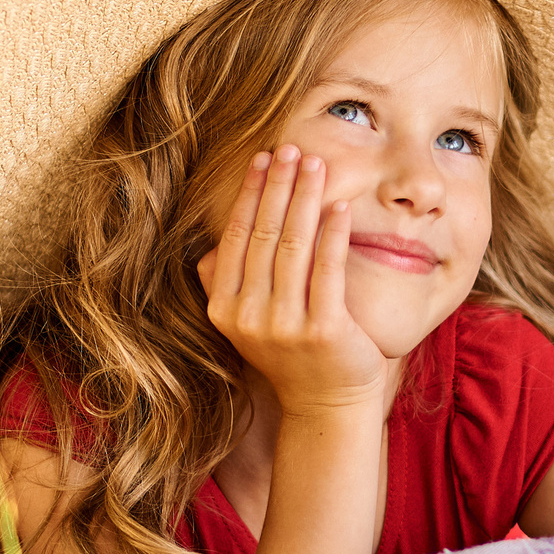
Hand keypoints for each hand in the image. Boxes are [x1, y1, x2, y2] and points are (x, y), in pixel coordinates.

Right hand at [198, 146, 388, 415]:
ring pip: (293, 246)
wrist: (327, 405)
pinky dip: (333, 234)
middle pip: (263, 235)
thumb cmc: (292, 355)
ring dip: (305, 198)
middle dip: (278, 185)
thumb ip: (229, 284)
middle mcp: (247, 317)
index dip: (249, 194)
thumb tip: (211, 245)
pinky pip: (328, 271)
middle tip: (290, 147)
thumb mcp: (249, 322)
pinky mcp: (323, 331)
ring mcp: (284, 326)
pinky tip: (341, 206)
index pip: (236, 237)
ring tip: (316, 164)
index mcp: (223, 309)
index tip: (261, 158)